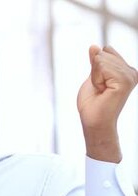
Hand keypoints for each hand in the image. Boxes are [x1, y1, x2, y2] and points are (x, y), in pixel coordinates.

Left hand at [77, 45, 137, 161]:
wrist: (94, 121)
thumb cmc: (92, 103)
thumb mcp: (93, 77)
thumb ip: (96, 62)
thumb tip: (94, 46)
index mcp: (126, 70)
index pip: (106, 51)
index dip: (95, 66)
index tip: (99, 83)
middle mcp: (131, 72)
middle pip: (103, 53)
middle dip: (94, 72)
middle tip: (99, 89)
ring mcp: (130, 75)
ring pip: (101, 60)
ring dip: (94, 77)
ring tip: (101, 91)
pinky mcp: (125, 80)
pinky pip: (101, 67)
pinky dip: (95, 79)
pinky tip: (102, 91)